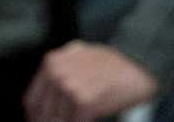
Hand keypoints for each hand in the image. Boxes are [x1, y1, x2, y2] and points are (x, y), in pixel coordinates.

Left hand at [23, 40, 158, 121]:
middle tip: (67, 120)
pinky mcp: (83, 101)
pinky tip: (89, 120)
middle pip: (42, 114)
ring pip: (56, 121)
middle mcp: (57, 73)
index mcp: (52, 62)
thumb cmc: (114, 64)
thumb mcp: (79, 57)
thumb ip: (60, 72)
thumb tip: (45, 105)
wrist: (141, 65)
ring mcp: (69, 86)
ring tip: (79, 118)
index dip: (37, 118)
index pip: (32, 101)